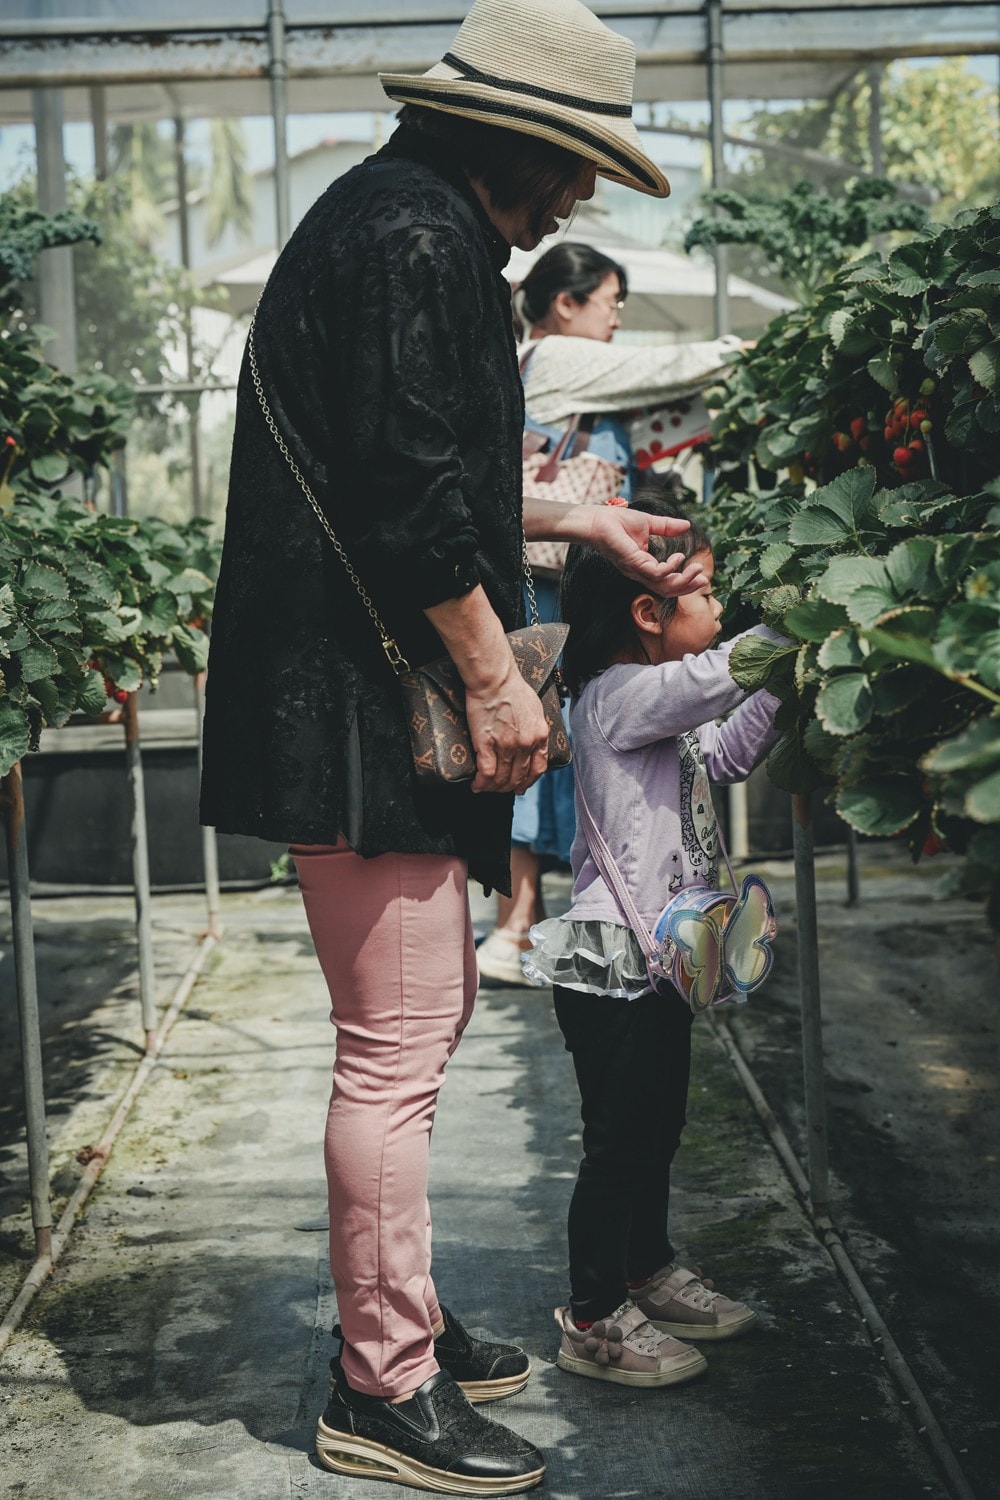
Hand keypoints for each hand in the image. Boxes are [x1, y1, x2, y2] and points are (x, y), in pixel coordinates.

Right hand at [466, 663, 549, 794]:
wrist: (495, 679)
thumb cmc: (512, 688)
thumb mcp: (535, 709)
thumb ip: (536, 728)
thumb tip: (534, 740)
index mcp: (540, 735)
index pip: (538, 768)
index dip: (528, 781)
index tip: (521, 787)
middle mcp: (526, 744)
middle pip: (519, 777)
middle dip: (509, 788)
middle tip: (500, 790)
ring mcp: (507, 745)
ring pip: (502, 779)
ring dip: (493, 788)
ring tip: (485, 788)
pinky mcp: (487, 744)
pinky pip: (486, 773)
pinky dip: (481, 783)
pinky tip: (476, 786)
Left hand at [581, 505, 708, 596]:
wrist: (597, 519)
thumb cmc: (616, 522)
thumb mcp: (649, 524)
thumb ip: (667, 527)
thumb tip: (687, 525)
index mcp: (645, 565)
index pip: (667, 581)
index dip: (685, 581)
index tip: (702, 575)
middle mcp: (640, 572)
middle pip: (667, 590)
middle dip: (688, 587)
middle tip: (704, 579)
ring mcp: (636, 569)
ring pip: (662, 586)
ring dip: (683, 580)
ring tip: (696, 568)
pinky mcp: (632, 563)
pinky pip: (655, 573)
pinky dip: (669, 568)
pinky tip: (678, 557)